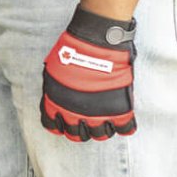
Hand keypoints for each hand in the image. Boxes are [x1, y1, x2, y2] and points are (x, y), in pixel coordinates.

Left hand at [40, 5, 136, 141]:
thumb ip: (54, 88)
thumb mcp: (52, 70)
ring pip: (100, 135)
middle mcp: (75, 114)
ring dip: (101, 129)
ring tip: (104, 118)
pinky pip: (124, 128)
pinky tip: (121, 118)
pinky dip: (124, 126)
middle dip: (80, 129)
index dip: (59, 123)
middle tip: (86, 119)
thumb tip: (56, 98)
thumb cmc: (72, 49)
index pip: (52, 125)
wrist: (96, 41)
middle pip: (77, 135)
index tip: (64, 120)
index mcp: (55, 103)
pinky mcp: (120, 108)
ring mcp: (98, 113)